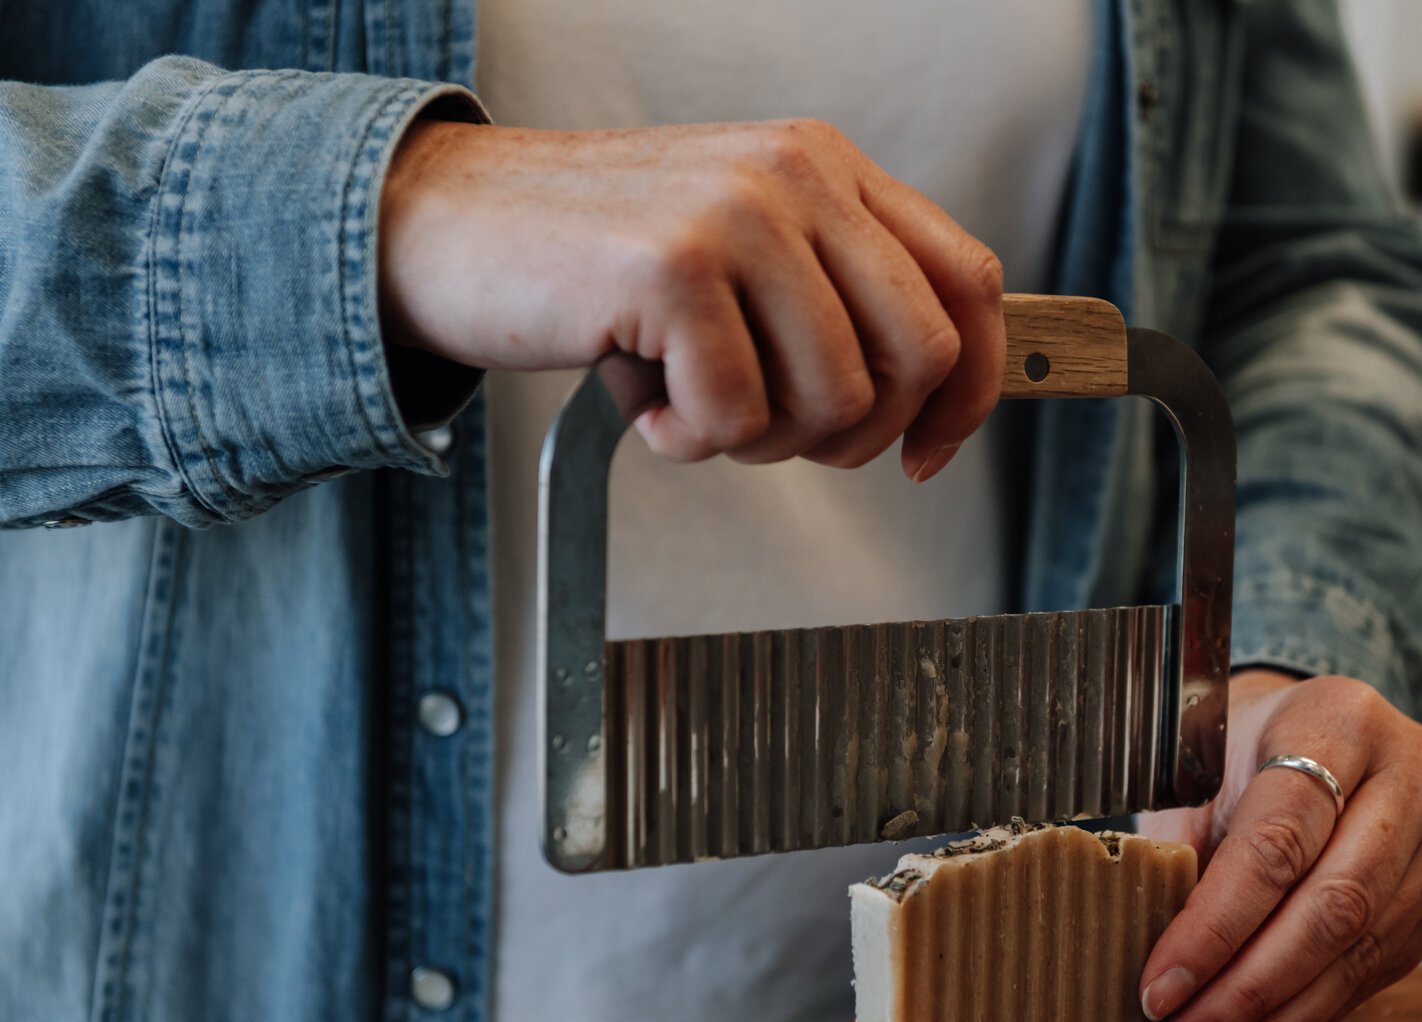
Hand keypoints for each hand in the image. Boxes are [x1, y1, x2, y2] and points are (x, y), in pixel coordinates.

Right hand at [377, 118, 1006, 478]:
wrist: (447, 227)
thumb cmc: (593, 262)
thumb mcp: (735, 257)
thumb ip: (827, 300)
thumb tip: (925, 400)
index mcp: (825, 167)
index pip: (969, 282)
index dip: (974, 389)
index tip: (928, 454)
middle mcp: (796, 176)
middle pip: (920, 356)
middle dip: (855, 435)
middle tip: (772, 432)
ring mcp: (736, 215)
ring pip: (835, 399)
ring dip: (759, 441)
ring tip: (690, 405)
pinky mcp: (672, 269)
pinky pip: (735, 416)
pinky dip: (688, 442)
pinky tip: (643, 403)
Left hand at [1136, 669, 1421, 1021]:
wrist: (1319, 727)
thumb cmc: (1243, 746)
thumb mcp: (1199, 767)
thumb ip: (1180, 844)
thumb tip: (1151, 950)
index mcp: (1339, 723)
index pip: (1277, 842)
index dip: (1216, 925)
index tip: (1160, 985)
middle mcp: (1410, 775)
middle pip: (1331, 906)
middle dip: (1246, 989)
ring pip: (1358, 950)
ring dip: (1273, 1020)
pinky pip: (1375, 970)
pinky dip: (1305, 1016)